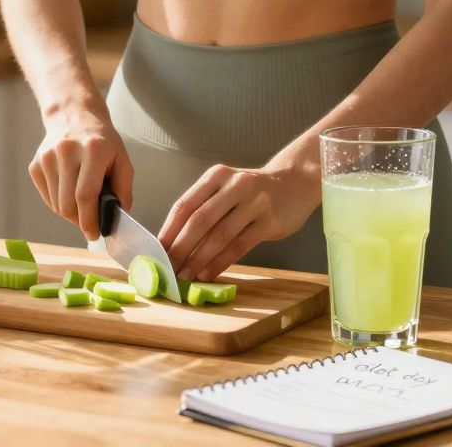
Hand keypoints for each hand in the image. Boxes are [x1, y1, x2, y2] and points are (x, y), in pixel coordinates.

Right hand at [29, 111, 132, 240]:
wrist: (73, 115)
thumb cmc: (102, 142)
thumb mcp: (121, 160)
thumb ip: (123, 190)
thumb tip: (117, 218)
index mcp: (93, 150)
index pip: (85, 195)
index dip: (89, 220)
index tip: (95, 234)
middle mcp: (66, 151)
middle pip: (67, 205)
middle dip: (80, 220)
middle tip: (91, 221)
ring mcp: (47, 157)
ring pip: (56, 205)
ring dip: (70, 212)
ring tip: (81, 201)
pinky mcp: (35, 164)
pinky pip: (47, 197)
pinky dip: (59, 202)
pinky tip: (69, 189)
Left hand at [158, 164, 318, 281]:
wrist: (295, 183)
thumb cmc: (253, 191)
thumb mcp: (226, 188)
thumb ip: (204, 208)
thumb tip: (173, 242)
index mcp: (216, 176)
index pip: (185, 205)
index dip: (168, 230)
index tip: (155, 251)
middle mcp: (234, 185)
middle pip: (199, 220)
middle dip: (179, 248)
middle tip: (167, 268)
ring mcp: (254, 202)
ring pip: (219, 235)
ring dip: (198, 259)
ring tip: (185, 275)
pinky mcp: (269, 221)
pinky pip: (239, 246)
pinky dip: (220, 262)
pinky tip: (207, 273)